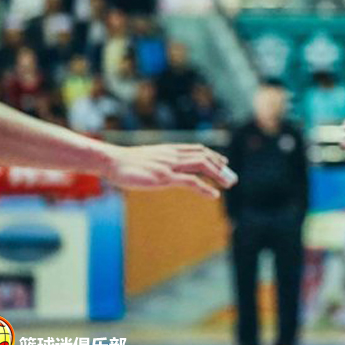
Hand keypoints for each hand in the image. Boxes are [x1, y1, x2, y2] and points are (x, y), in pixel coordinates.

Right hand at [101, 143, 236, 198]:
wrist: (112, 162)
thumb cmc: (126, 163)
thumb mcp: (148, 158)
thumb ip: (160, 161)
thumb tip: (165, 168)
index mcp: (169, 149)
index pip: (197, 149)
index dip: (213, 155)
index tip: (223, 162)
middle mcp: (173, 155)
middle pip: (204, 157)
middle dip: (220, 167)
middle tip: (231, 178)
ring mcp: (170, 165)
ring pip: (202, 166)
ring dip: (218, 175)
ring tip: (229, 184)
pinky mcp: (164, 177)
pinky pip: (190, 181)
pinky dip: (205, 188)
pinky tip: (214, 195)